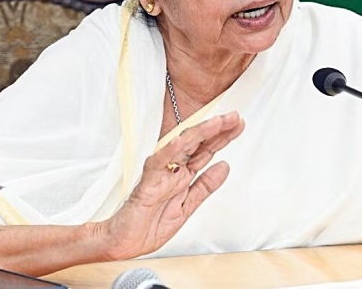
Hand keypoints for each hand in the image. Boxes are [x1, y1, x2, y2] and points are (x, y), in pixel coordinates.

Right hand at [95, 111, 244, 259]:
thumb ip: (205, 186)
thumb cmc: (148, 226)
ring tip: (217, 122)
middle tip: (235, 117)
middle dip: (217, 130)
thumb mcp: (187, 207)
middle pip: (198, 144)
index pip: (205, 151)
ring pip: (181, 147)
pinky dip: (170, 150)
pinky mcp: (147, 183)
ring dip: (200, 133)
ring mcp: (160, 174)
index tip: (238, 126)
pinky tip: (183, 140)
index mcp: (182, 176)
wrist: (123, 244)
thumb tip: (225, 167)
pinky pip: (159, 163)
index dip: (222, 138)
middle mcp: (172, 170)